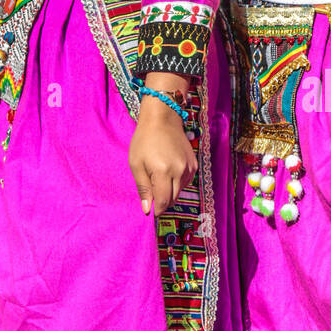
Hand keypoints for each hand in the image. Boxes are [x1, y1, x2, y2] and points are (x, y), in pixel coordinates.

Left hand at [129, 94, 197, 216]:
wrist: (162, 119)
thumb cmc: (145, 140)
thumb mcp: (136, 164)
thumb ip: (143, 188)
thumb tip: (147, 209)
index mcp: (163, 171)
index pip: (163, 201)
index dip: (157, 210)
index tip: (151, 211)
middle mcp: (179, 171)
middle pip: (173, 198)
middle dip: (162, 201)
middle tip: (152, 194)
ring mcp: (189, 168)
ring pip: (180, 191)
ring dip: (169, 192)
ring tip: (158, 179)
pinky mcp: (194, 164)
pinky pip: (186, 182)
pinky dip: (177, 183)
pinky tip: (168, 173)